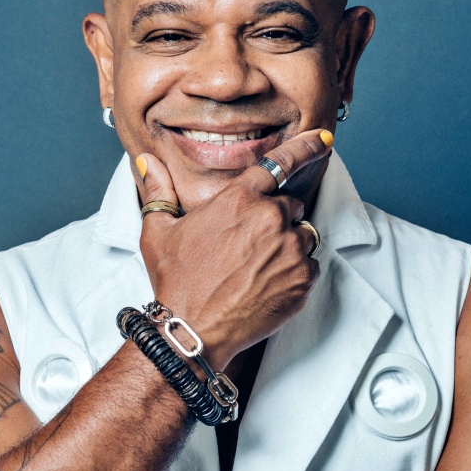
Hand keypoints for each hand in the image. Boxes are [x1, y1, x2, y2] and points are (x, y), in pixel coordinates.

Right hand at [133, 129, 333, 369]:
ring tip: (256, 268)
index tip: (324, 138)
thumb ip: (159, 191)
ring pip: (303, 235)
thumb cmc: (175, 281)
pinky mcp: (302, 280)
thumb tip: (146, 162)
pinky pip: (310, 266)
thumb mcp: (159, 231)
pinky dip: (295, 273)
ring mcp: (290, 250)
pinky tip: (267, 284)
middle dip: (276, 219)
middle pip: (291, 205)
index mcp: (239, 199)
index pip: (281, 162)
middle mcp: (270, 219)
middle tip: (250, 245)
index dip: (305, 147)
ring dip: (287, 246)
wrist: (192, 331)